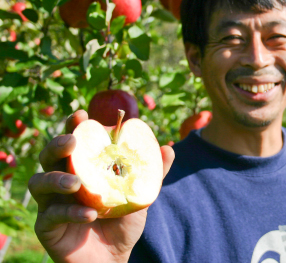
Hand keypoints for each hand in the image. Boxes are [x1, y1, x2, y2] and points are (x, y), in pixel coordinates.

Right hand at [29, 110, 174, 262]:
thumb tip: (169, 148)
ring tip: (76, 183)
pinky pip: (50, 215)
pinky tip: (89, 214)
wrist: (114, 258)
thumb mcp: (138, 195)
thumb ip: (150, 173)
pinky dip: (70, 212)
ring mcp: (51, 203)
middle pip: (49, 156)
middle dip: (58, 144)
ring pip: (39, 183)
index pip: (74, 142)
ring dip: (57, 179)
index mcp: (81, 168)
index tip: (81, 114)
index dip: (74, 126)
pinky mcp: (47, 226)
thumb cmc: (122, 223)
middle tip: (72, 142)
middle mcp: (61, 181)